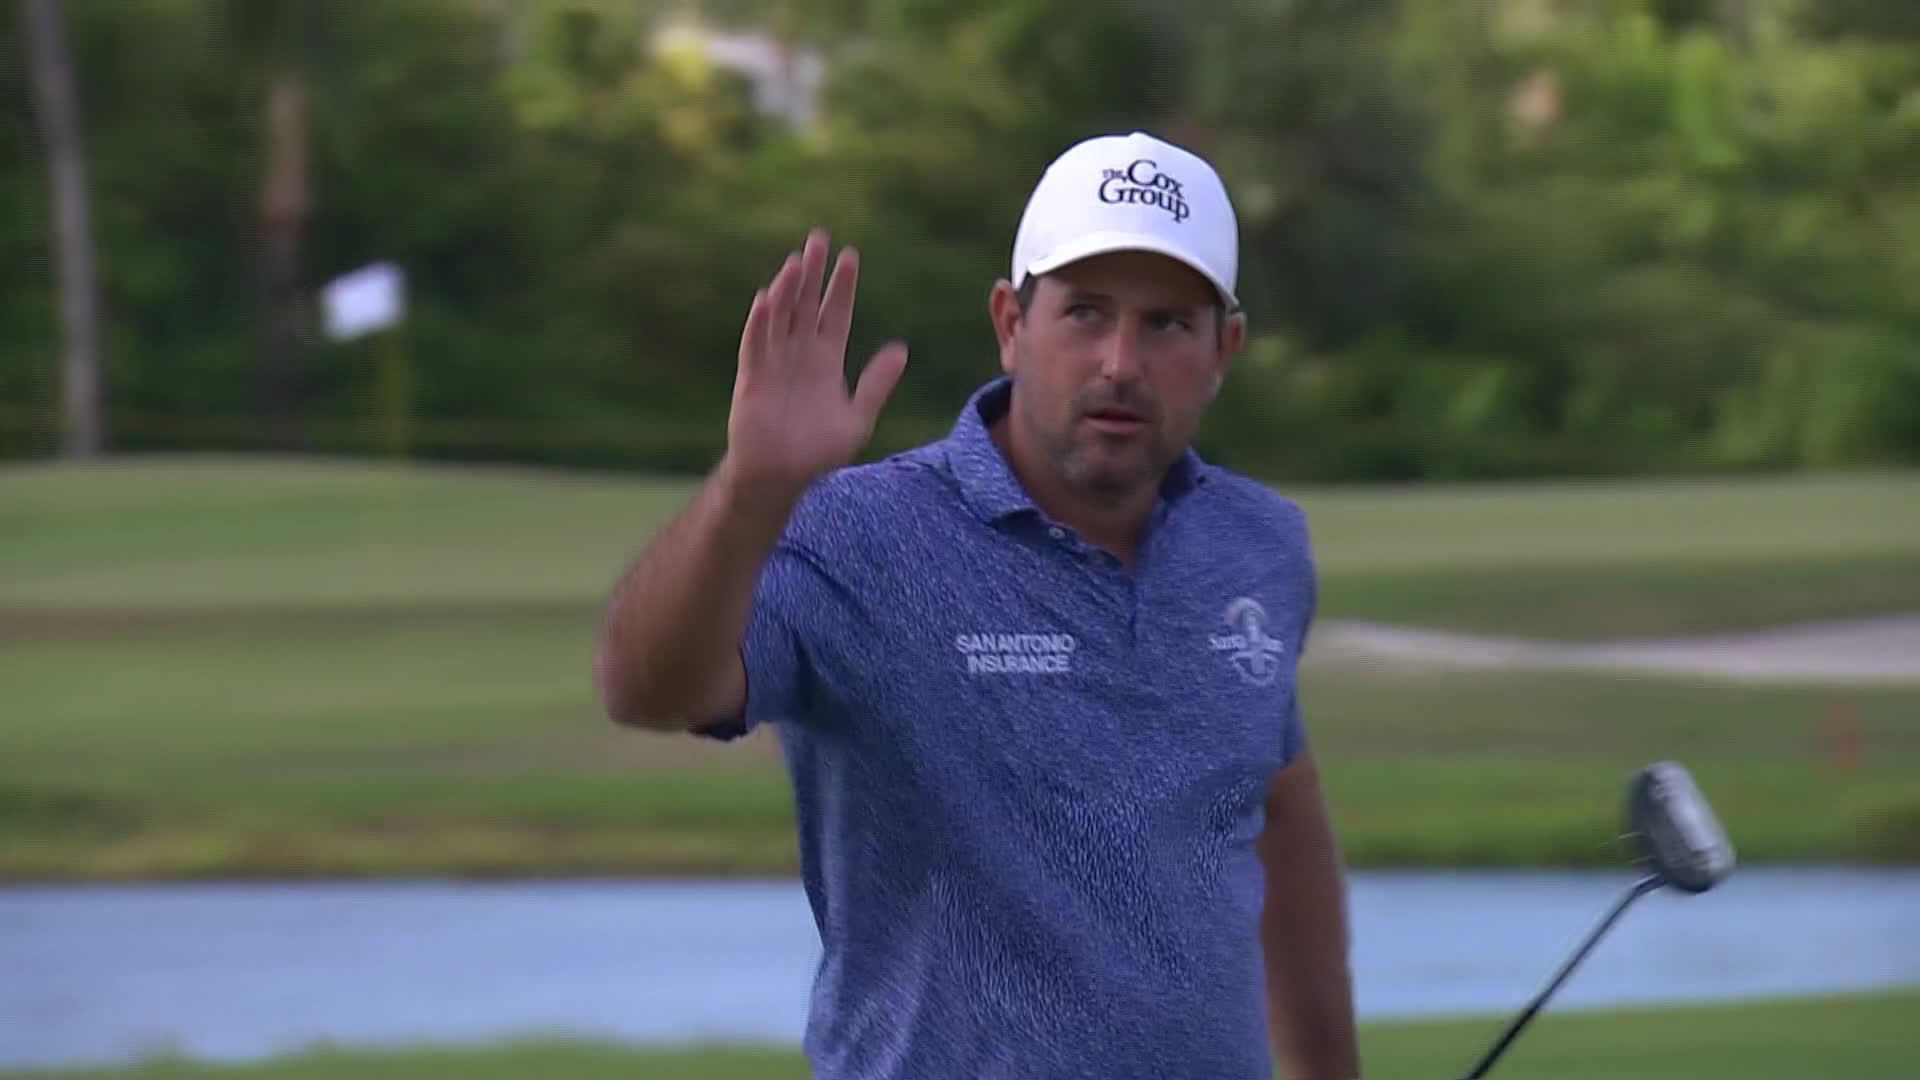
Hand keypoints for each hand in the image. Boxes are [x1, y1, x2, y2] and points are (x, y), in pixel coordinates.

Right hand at [723, 227, 908, 499]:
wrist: (782, 478)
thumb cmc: (818, 451)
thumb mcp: (858, 416)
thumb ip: (877, 383)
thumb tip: (901, 350)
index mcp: (827, 360)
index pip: (836, 313)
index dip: (842, 286)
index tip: (851, 256)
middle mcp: (800, 355)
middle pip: (807, 304)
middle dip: (814, 272)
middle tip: (819, 237)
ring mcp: (775, 363)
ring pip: (782, 316)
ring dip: (788, 289)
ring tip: (798, 261)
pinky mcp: (753, 378)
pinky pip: (756, 344)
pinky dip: (761, 322)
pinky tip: (766, 298)